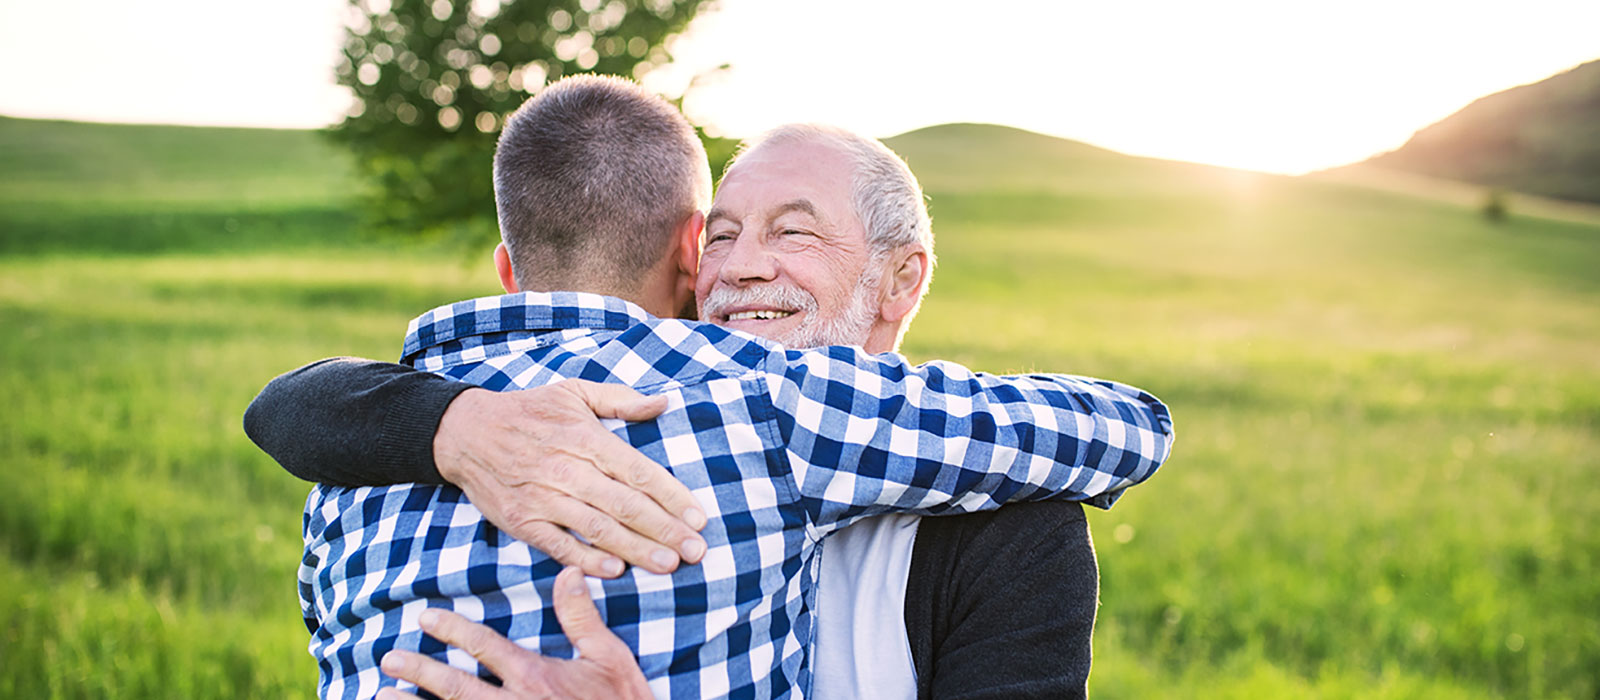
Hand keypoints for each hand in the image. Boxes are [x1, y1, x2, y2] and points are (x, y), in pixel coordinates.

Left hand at [377, 567, 652, 699]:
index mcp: (534, 676)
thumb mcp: (610, 657)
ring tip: (382, 697)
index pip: (485, 646)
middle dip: (420, 672)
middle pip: (456, 687)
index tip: (427, 617)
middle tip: (390, 659)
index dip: (454, 630)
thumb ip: (582, 617)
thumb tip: (567, 572)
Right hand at [433, 380, 707, 577]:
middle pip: (624, 503)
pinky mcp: (521, 521)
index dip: (671, 495)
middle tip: (696, 550)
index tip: (699, 517)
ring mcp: (542, 498)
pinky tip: (614, 571)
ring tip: (668, 564)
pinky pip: (558, 544)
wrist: (463, 432)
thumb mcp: (572, 392)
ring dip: (635, 548)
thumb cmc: (528, 411)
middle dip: (663, 529)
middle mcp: (566, 469)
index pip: (637, 470)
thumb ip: (619, 400)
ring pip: (596, 527)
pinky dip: (585, 559)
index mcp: (584, 437)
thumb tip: (661, 403)